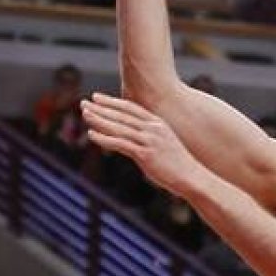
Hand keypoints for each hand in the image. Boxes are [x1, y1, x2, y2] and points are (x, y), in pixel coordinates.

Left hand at [80, 94, 202, 195]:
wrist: (192, 177)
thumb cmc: (177, 164)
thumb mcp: (163, 144)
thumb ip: (147, 138)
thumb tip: (132, 140)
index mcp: (157, 123)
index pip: (130, 108)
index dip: (112, 102)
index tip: (97, 98)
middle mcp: (153, 128)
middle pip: (122, 114)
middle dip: (101, 108)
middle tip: (83, 102)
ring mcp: (149, 140)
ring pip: (118, 127)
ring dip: (99, 120)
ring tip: (84, 114)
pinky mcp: (145, 154)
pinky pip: (120, 143)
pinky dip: (104, 138)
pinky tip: (92, 134)